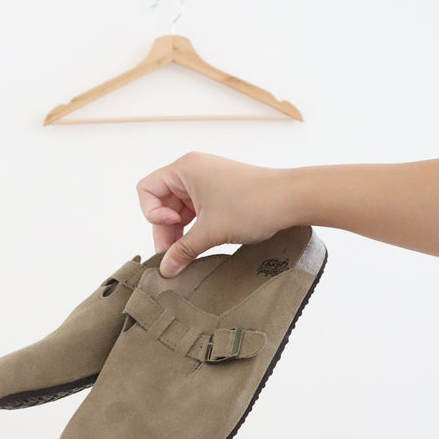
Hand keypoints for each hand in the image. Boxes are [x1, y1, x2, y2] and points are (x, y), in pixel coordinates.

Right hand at [136, 152, 295, 276]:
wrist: (292, 199)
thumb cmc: (253, 204)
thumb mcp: (212, 231)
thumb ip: (183, 250)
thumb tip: (165, 270)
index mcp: (184, 169)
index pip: (147, 189)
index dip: (153, 213)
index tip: (175, 226)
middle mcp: (193, 171)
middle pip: (162, 202)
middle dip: (166, 230)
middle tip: (174, 258)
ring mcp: (207, 181)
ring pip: (179, 210)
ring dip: (180, 233)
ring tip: (188, 255)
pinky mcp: (219, 192)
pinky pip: (196, 211)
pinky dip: (194, 228)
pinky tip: (200, 246)